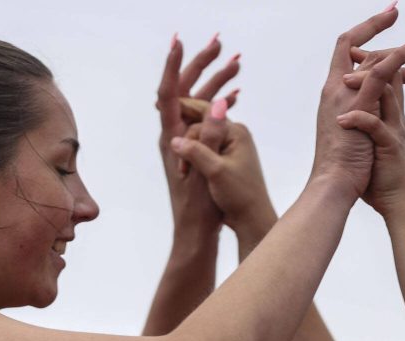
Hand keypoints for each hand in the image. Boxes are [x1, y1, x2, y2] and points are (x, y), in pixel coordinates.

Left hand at [156, 34, 240, 240]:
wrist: (196, 236)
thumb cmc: (200, 210)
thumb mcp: (205, 172)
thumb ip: (209, 137)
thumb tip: (215, 103)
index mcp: (172, 140)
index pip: (169, 93)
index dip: (174, 66)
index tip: (180, 41)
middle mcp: (175, 137)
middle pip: (184, 91)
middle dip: (201, 65)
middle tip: (218, 42)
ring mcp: (186, 144)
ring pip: (199, 103)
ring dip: (216, 81)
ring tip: (236, 60)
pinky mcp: (197, 152)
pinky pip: (207, 120)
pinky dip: (220, 104)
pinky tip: (234, 94)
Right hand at [168, 106, 276, 240]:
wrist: (252, 218)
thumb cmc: (239, 195)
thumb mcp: (215, 171)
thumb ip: (196, 152)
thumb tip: (174, 139)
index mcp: (236, 132)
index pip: (204, 112)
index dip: (181, 108)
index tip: (159, 107)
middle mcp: (235, 135)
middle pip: (202, 123)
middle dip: (184, 135)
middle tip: (166, 142)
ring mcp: (231, 147)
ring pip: (202, 138)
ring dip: (188, 149)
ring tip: (180, 170)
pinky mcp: (226, 159)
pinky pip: (205, 149)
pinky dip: (193, 155)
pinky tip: (183, 164)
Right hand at [310, 8, 404, 197]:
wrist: (335, 185)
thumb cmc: (344, 167)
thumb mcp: (353, 134)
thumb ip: (360, 116)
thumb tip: (371, 111)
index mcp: (333, 97)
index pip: (347, 56)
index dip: (366, 35)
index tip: (388, 22)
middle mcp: (335, 91)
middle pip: (363, 55)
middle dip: (392, 46)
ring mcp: (345, 96)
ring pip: (374, 60)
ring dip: (403, 50)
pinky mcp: (359, 106)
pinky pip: (380, 73)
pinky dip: (398, 57)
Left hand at [339, 48, 404, 216]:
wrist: (397, 204)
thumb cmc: (380, 177)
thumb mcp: (373, 143)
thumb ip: (367, 124)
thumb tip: (349, 113)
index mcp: (391, 116)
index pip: (387, 76)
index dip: (376, 60)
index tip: (357, 51)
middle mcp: (396, 118)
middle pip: (391, 76)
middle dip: (378, 59)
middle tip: (356, 53)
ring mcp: (394, 131)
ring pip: (386, 95)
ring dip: (365, 84)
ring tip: (346, 81)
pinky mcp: (389, 148)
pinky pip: (375, 127)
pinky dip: (359, 120)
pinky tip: (343, 120)